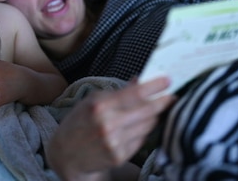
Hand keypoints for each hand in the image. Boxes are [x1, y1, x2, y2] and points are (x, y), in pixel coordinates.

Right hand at [46, 77, 174, 180]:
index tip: (168, 80)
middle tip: (171, 96)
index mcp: (100, 106)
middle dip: (163, 102)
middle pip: (147, 110)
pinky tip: (139, 126)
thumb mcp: (92, 101)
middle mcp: (108, 124)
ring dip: (154, 116)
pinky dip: (143, 131)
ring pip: (147, 125)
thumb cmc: (79, 123)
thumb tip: (139, 81)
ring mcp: (115, 142)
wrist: (66, 155)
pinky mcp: (119, 156)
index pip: (135, 94)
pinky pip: (141, 139)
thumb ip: (117, 92)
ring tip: (156, 109)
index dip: (155, 87)